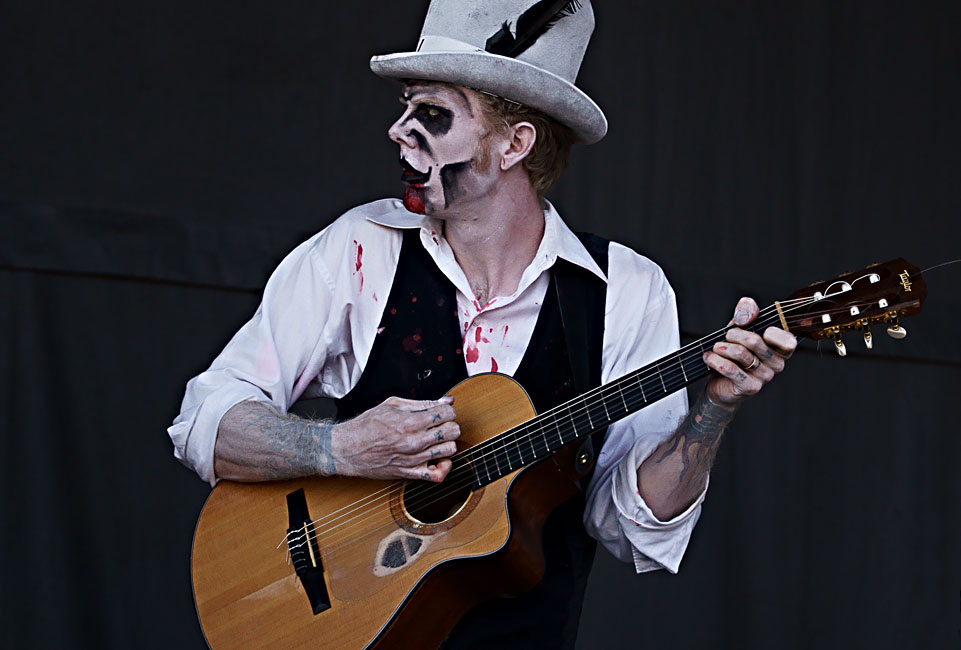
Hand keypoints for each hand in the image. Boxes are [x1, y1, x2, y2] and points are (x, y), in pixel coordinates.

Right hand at [331, 396, 459, 481]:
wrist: (347, 449)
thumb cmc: (367, 425)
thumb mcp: (392, 405)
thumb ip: (423, 403)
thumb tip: (448, 400)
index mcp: (410, 421)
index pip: (447, 413)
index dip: (447, 410)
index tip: (441, 411)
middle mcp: (414, 441)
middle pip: (452, 431)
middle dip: (449, 424)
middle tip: (439, 424)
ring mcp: (413, 459)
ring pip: (449, 450)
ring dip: (446, 443)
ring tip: (436, 440)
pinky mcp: (410, 474)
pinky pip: (438, 475)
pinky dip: (443, 467)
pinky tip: (437, 458)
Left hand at [702, 297, 797, 406]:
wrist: (721, 382)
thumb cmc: (734, 353)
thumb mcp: (741, 327)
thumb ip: (747, 312)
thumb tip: (746, 315)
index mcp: (781, 348)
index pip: (787, 339)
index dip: (770, 331)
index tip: (750, 326)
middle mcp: (778, 363)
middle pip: (754, 341)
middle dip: (733, 334)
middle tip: (725, 336)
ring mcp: (765, 377)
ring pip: (741, 354)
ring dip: (722, 348)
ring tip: (715, 348)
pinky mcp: (751, 387)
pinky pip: (731, 369)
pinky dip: (716, 360)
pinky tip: (709, 358)